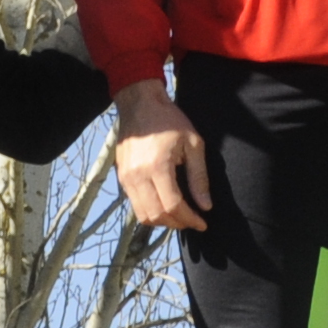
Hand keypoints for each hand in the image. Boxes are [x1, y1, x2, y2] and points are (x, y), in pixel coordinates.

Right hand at [114, 78, 209, 229]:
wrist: (139, 104)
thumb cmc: (169, 120)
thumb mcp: (193, 143)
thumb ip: (199, 177)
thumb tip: (205, 206)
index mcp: (157, 167)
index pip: (173, 205)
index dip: (189, 219)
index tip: (202, 223)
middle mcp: (138, 176)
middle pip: (156, 215)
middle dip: (177, 223)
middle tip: (192, 221)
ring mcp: (126, 178)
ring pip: (143, 215)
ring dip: (163, 222)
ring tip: (179, 216)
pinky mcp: (122, 177)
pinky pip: (135, 204)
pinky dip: (150, 212)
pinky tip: (164, 205)